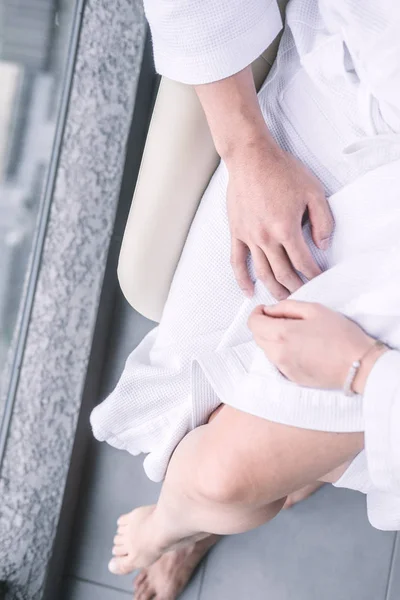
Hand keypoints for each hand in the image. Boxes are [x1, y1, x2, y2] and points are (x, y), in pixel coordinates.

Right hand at [226, 134, 332, 298]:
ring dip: (274, 288)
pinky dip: (242, 279)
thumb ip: (322, 221)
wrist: (251, 158)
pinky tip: (249, 291)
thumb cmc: (282, 171)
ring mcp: (249, 237)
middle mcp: (266, 238)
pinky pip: (237, 262)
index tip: (320, 278)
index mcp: (286, 229)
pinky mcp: (236, 233)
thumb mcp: (313, 191)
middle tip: (305, 293)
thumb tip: (322, 245)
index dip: (314, 274)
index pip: (303, 262)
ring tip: (284, 297)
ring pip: (262, 273)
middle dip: (296, 287)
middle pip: (283, 274)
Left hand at [247, 301, 386, 392]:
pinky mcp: (291, 378)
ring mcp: (283, 368)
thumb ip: (287, 307)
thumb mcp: (314, 309)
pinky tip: (301, 348)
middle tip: (283, 318)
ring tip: (295, 333)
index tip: (266, 309)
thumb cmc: (340, 334)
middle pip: (257, 336)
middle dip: (264, 325)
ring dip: (273, 339)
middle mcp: (277, 353)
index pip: (253, 323)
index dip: (257, 313)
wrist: (358, 365)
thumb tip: (270, 310)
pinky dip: (282, 352)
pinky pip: (278, 361)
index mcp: (281, 333)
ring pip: (266, 349)